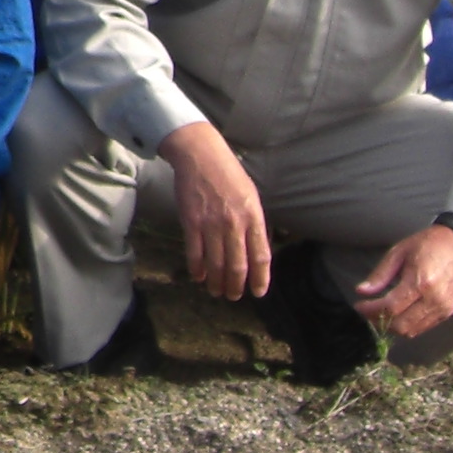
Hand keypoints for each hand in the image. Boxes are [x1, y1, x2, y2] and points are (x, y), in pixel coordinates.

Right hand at [159, 120, 271, 300]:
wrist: (201, 155)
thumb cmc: (229, 174)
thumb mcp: (252, 196)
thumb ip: (257, 224)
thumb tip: (259, 250)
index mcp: (254, 217)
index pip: (261, 256)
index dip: (260, 278)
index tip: (257, 292)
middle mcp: (234, 223)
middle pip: (237, 265)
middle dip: (235, 286)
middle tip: (233, 296)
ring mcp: (211, 223)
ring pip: (216, 263)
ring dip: (216, 282)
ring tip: (216, 291)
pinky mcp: (191, 221)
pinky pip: (195, 252)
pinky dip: (197, 268)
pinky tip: (199, 277)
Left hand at [350, 224, 452, 343]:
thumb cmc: (427, 244)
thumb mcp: (398, 252)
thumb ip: (380, 274)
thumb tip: (362, 291)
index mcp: (421, 282)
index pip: (391, 307)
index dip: (371, 311)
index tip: (359, 306)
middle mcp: (434, 299)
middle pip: (401, 325)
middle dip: (379, 321)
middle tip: (367, 312)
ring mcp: (443, 308)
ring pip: (412, 330)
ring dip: (392, 327)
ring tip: (380, 314)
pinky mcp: (448, 312)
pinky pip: (423, 327)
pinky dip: (407, 325)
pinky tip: (397, 314)